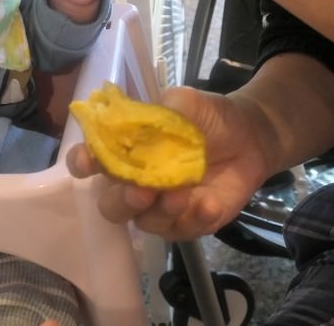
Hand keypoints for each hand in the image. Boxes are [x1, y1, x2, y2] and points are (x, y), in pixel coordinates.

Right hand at [67, 86, 270, 240]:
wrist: (251, 137)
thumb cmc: (208, 118)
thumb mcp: (187, 102)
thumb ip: (164, 108)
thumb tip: (145, 123)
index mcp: (125, 151)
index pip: (90, 161)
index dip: (83, 162)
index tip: (89, 161)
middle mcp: (134, 183)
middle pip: (110, 204)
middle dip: (121, 199)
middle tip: (141, 191)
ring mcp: (159, 208)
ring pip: (144, 221)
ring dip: (161, 210)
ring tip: (184, 194)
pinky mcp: (187, 224)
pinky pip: (182, 231)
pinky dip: (194, 219)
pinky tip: (208, 204)